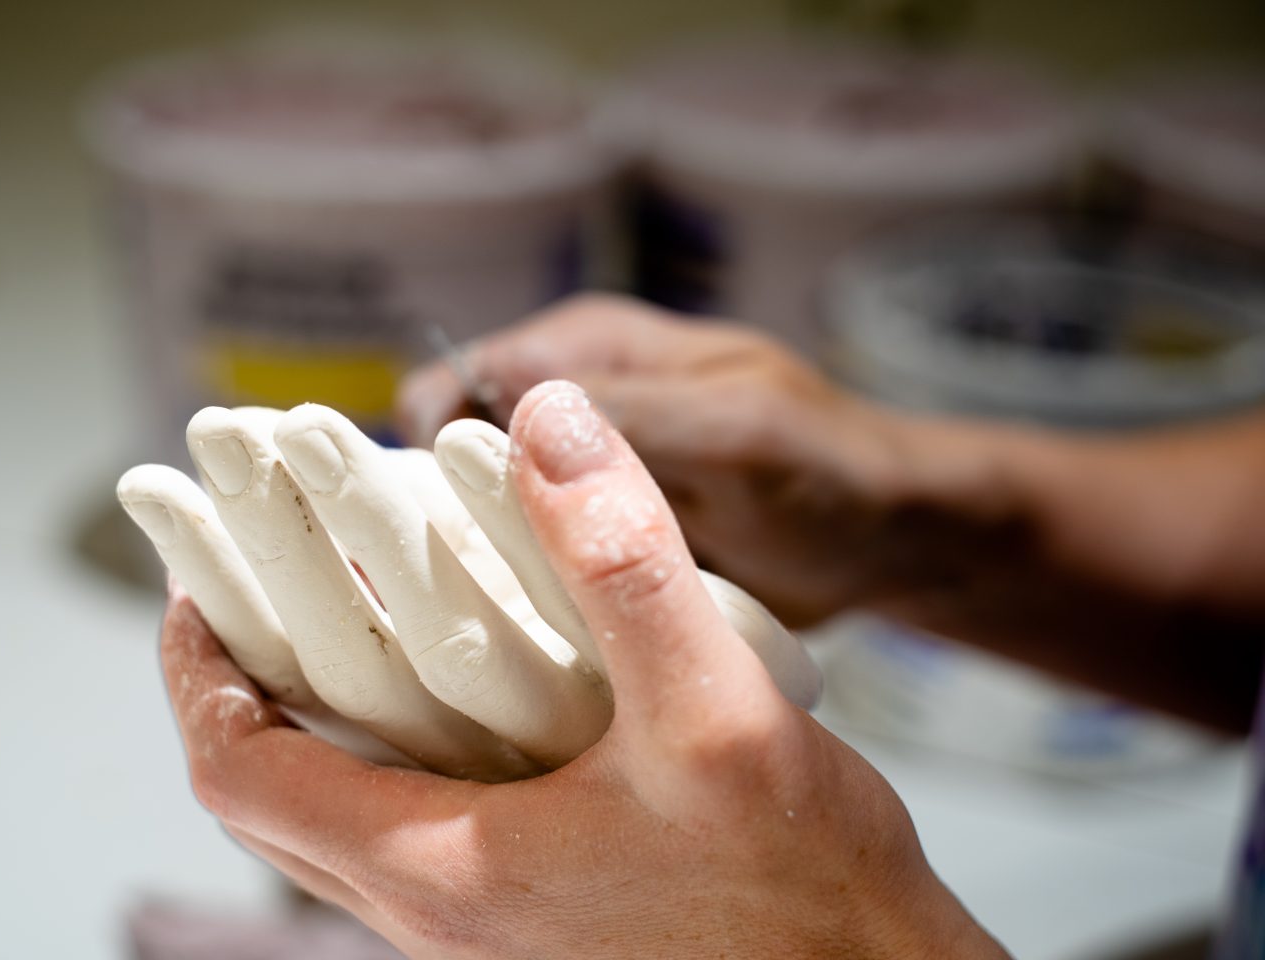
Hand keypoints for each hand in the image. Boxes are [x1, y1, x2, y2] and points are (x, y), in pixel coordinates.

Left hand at [160, 381, 1006, 958]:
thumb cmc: (800, 890)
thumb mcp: (716, 710)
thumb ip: (626, 560)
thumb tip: (546, 416)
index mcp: (442, 870)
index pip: (243, 774)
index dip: (199, 673)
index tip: (194, 584)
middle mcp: (441, 912)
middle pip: (275, 799)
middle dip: (245, 690)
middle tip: (254, 592)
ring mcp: (487, 924)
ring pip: (344, 820)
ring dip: (320, 724)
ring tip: (339, 624)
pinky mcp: (538, 916)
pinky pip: (418, 832)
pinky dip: (398, 755)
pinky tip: (461, 694)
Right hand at [399, 294, 967, 626]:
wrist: (885, 540)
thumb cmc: (825, 466)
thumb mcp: (736, 430)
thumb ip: (632, 415)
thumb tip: (509, 404)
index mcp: (582, 350)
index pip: (454, 386)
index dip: (423, 453)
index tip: (425, 537)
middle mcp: (561, 413)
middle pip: (449, 459)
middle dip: (436, 523)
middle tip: (446, 606)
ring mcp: (574, 485)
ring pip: (480, 522)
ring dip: (474, 573)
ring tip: (473, 639)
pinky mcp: (591, 545)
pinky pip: (525, 571)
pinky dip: (517, 605)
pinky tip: (518, 651)